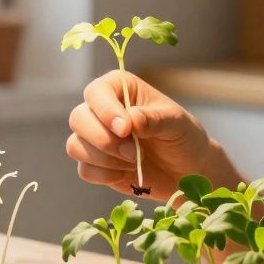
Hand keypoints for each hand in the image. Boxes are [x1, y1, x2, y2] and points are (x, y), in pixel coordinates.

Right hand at [66, 70, 222, 199]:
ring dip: (105, 159)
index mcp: (120, 89)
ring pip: (75, 146)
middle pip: (78, 118)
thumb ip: (153, 119)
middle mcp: (102, 110)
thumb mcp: (176, 124)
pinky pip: (84, 169)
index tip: (126, 129)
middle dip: (104, 140)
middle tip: (133, 152)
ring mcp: (95, 138)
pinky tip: (126, 172)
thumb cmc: (183, 138)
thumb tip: (130, 119)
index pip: (96, 92)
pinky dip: (105, 175)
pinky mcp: (95, 164)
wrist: (187, 171)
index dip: (105, 110)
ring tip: (134, 161)